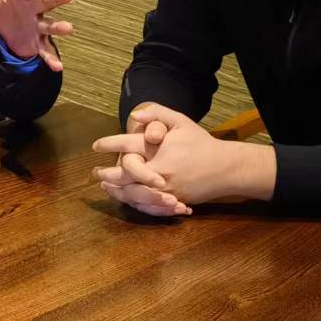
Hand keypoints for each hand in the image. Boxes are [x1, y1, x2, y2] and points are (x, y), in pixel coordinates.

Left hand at [0, 0, 73, 69]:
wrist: (8, 31)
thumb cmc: (3, 9)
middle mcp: (33, 10)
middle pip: (45, 4)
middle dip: (56, 0)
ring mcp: (37, 26)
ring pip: (49, 26)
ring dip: (59, 27)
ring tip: (69, 28)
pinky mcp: (37, 42)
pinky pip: (45, 50)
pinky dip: (51, 59)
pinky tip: (58, 67)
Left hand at [93, 104, 258, 212]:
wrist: (224, 168)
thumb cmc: (200, 143)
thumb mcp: (181, 122)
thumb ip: (157, 114)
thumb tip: (134, 116)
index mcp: (157, 151)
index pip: (126, 147)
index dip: (108, 145)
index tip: (96, 145)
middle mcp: (158, 172)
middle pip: (124, 177)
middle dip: (106, 175)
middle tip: (95, 172)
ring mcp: (165, 190)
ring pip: (133, 195)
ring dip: (117, 191)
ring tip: (106, 186)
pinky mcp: (171, 202)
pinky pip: (148, 206)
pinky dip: (133, 203)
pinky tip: (126, 198)